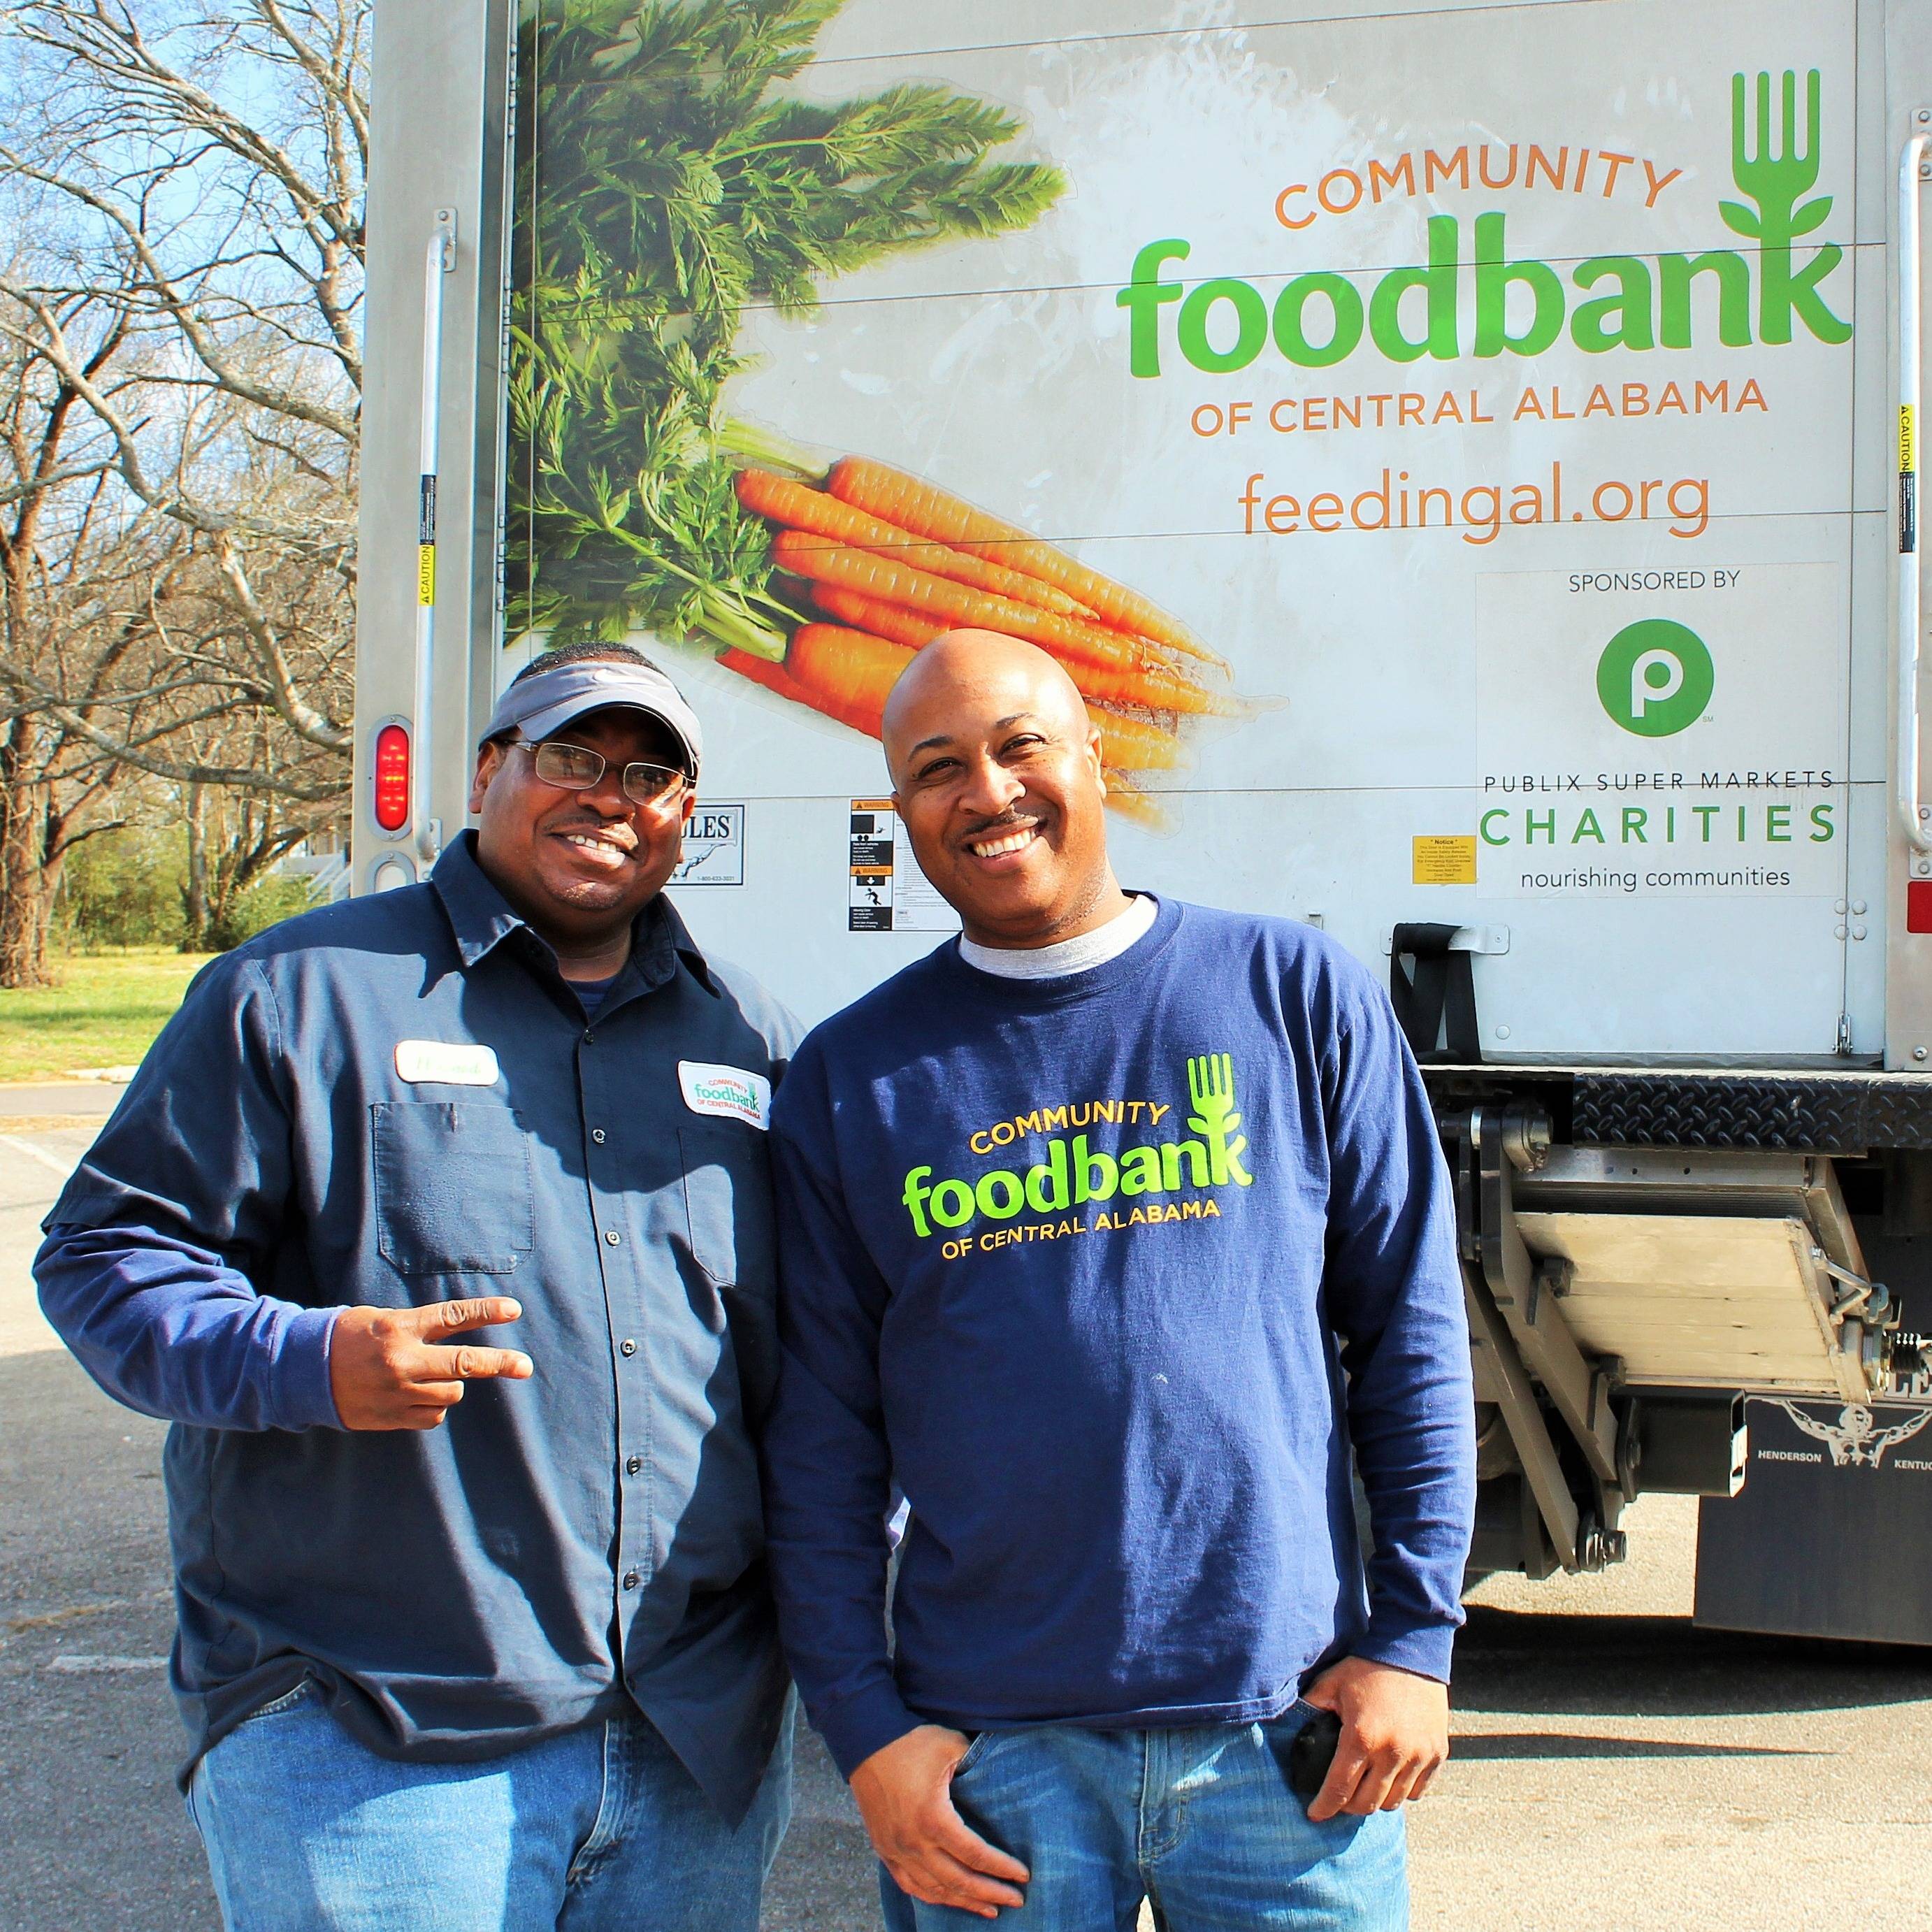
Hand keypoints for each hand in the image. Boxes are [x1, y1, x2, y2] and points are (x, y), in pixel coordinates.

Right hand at [328, 1297, 532, 1430]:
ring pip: (451, 1394)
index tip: (515, 1310)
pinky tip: (411, 1397)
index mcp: (399, 1328)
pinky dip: (432, 1407)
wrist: (303, 1372)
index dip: (486, 1312)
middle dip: (500, 1363)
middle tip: (525, 1366)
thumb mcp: (383, 1320)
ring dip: (451, 1386)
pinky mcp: (391, 1418)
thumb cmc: (348, 1338)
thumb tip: (461, 1340)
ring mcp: (397, 1392)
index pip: (452, 1316)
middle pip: (464, 1364)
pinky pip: (432, 1416)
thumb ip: (419, 1329)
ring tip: (429, 1377)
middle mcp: (402, 1360)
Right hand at [849, 1725, 1029, 1919]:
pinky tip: (949, 1898)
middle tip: (1017, 1900)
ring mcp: (896, 1849)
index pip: (975, 1855)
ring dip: (964, 1902)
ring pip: (935, 1889)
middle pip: (959, 1881)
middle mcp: (913, 1842)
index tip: (1023, 1876)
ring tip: (990, 1909)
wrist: (865, 1740)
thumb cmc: (910, 1741)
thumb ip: (978, 1765)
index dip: (1002, 1868)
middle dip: (991, 1893)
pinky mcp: (884, 1849)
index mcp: (934, 1819)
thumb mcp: (951, 1747)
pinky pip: (910, 1884)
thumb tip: (1001, 1777)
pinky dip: (933, 1896)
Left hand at [1300, 1655, 1448, 1819]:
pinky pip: (1418, 1790)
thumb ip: (1310, 1709)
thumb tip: (1290, 1728)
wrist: (1412, 1652)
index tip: (1314, 1815)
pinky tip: (1389, 1776)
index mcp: (1361, 1737)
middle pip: (1367, 1804)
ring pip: (1393, 1801)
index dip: (1324, 1807)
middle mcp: (1392, 1753)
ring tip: (1364, 1787)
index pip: (1339, 1789)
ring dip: (1375, 1799)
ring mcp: (1418, 1756)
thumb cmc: (1366, 1668)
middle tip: (1338, 1798)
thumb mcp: (1331, 1684)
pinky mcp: (1437, 1754)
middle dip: (1347, 1806)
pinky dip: (1402, 1790)